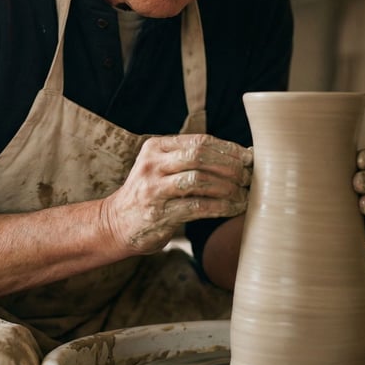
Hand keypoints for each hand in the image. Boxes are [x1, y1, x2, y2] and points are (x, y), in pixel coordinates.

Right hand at [102, 134, 251, 254]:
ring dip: (228, 187)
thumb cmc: (150, 194)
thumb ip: (190, 160)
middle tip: (248, 176)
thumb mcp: (162, 168)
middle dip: (230, 166)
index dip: (228, 148)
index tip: (249, 157)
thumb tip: (240, 156)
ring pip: (200, 180)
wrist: (115, 223)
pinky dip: (221, 207)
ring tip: (244, 194)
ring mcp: (154, 189)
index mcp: (156, 147)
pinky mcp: (159, 214)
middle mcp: (152, 164)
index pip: (199, 141)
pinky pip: (198, 206)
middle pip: (200, 156)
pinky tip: (234, 208)